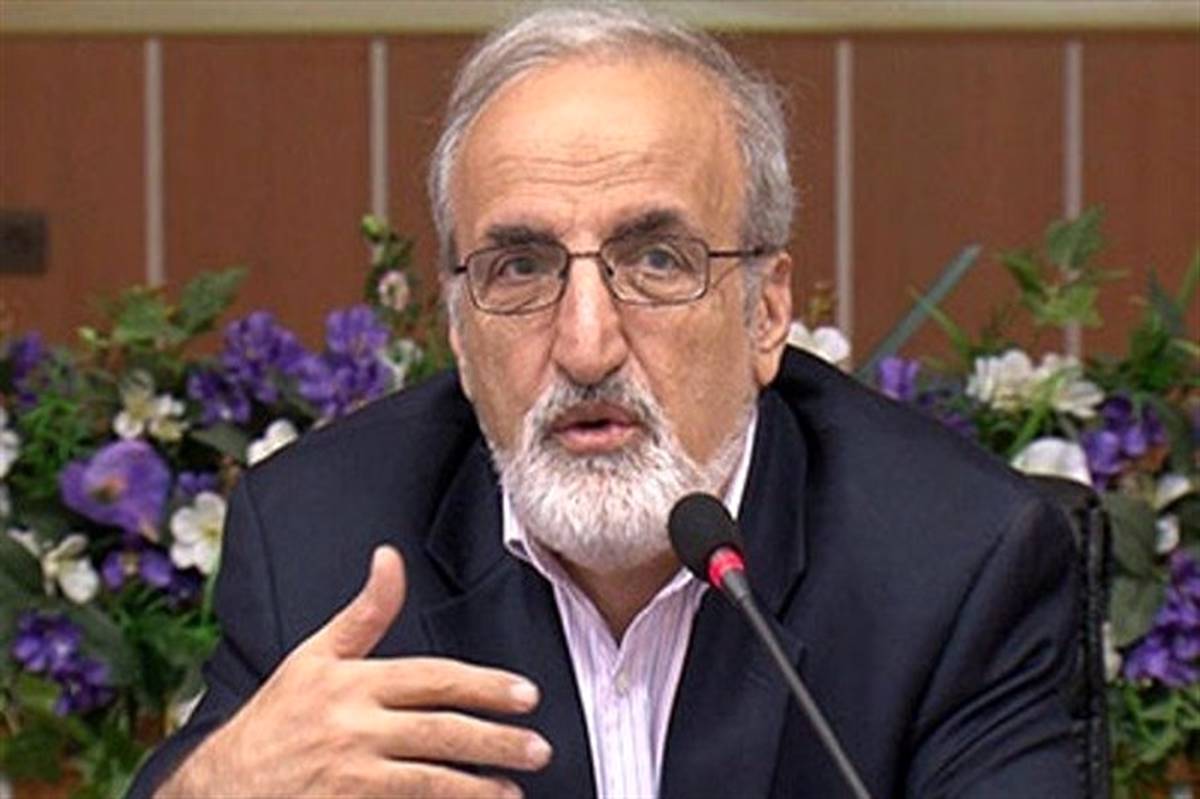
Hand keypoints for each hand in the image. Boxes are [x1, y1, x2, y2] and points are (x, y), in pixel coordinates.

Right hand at [158, 546, 549, 797]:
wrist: (221, 787)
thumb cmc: (275, 718)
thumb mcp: (314, 656)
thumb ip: (365, 612)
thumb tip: (390, 558)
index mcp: (352, 682)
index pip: (434, 680)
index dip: (485, 687)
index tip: (526, 695)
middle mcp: (353, 727)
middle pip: (441, 731)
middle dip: (496, 740)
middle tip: (539, 748)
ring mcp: (349, 775)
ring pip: (430, 780)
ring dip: (479, 787)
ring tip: (514, 790)